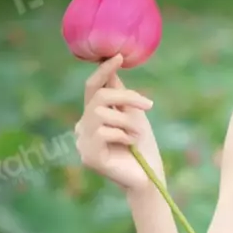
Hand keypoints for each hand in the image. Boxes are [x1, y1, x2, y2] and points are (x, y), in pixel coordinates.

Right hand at [75, 53, 164, 192]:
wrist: (150, 176)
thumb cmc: (143, 147)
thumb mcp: (134, 115)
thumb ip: (121, 96)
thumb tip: (111, 69)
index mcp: (93, 116)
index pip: (92, 89)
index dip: (103, 71)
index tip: (119, 56)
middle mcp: (83, 128)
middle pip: (98, 98)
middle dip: (126, 97)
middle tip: (148, 105)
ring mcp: (83, 143)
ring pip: (101, 114)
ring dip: (127, 121)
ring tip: (137, 134)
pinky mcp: (88, 156)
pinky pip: (103, 132)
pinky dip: (123, 135)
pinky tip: (131, 145)